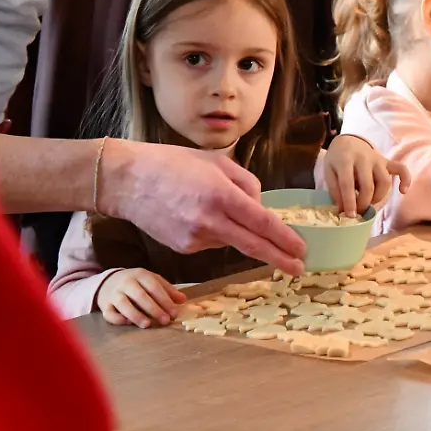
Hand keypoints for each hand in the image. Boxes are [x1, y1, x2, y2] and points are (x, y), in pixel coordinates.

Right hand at [95, 139, 307, 275]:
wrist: (128, 181)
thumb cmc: (174, 164)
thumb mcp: (217, 162)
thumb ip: (246, 183)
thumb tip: (260, 206)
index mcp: (221, 195)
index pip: (262, 223)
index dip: (285, 239)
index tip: (301, 249)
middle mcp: (209, 220)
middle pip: (253, 246)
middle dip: (279, 258)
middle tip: (298, 268)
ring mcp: (195, 238)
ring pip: (231, 240)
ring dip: (235, 230)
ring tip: (209, 204)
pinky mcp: (184, 248)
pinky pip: (211, 242)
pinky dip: (215, 231)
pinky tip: (195, 214)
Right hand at [96, 268, 184, 327]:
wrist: (109, 281)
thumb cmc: (136, 283)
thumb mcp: (152, 280)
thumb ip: (167, 289)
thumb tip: (183, 300)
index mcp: (140, 274)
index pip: (154, 287)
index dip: (165, 300)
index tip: (174, 312)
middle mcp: (126, 282)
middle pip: (140, 296)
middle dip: (154, 309)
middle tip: (165, 321)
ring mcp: (114, 293)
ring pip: (124, 304)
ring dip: (136, 315)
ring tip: (148, 325)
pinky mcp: (104, 305)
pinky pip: (109, 313)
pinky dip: (118, 319)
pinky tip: (129, 323)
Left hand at [324, 135, 410, 214]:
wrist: (348, 141)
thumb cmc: (337, 160)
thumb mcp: (329, 171)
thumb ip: (335, 189)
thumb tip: (343, 209)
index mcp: (345, 160)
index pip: (348, 184)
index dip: (349, 202)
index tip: (349, 215)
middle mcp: (364, 158)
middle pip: (368, 185)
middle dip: (364, 203)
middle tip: (359, 212)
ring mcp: (377, 159)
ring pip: (385, 181)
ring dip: (378, 197)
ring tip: (370, 203)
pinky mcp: (387, 161)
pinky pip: (401, 169)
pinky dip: (405, 180)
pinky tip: (403, 191)